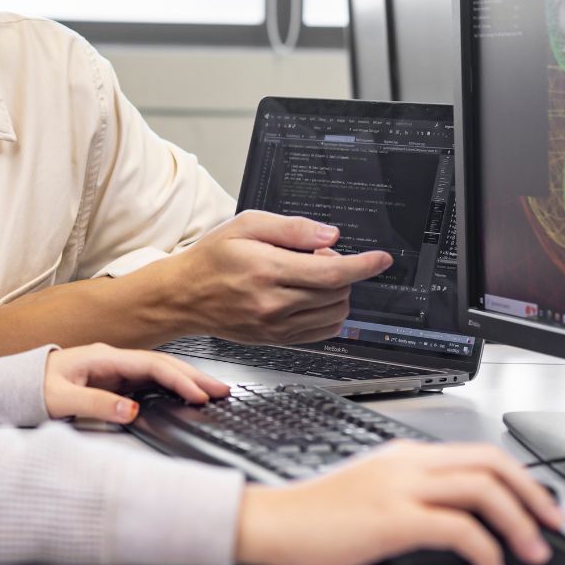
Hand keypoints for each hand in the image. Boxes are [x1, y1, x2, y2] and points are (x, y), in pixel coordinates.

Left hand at [43, 344, 228, 423]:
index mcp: (103, 357)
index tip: (199, 395)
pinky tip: (184, 396)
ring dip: (186, 381)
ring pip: (159, 372)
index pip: (151, 365)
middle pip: (162, 364)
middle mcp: (112, 359)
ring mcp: (114, 370)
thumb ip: (95, 404)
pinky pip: (149, 383)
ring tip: (213, 392)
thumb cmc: (32, 388)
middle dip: (194, 376)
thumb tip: (131, 411)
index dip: (179, 379)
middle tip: (224, 390)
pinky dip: (171, 388)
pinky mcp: (112, 383)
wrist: (14, 384)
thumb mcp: (59, 399)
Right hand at [164, 210, 393, 343]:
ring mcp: (275, 326)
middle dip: (341, 271)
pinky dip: (329, 313)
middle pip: (337, 292)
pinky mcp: (276, 340)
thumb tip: (329, 236)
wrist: (183, 295)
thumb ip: (291, 229)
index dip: (362, 265)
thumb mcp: (246, 225)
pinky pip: (322, 332)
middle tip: (317, 255)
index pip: (331, 272)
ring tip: (309, 276)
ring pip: (334, 313)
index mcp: (267, 270)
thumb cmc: (212, 258)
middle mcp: (273, 303)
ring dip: (337, 292)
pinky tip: (311, 297)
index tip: (381, 259)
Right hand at [235, 442, 564, 564]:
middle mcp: (406, 463)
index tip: (540, 505)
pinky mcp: (391, 519)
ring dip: (519, 522)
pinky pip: (458, 528)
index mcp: (404, 455)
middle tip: (553, 525)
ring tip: (532, 553)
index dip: (519, 477)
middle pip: (490, 462)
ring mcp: (399, 488)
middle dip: (532, 494)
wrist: (270, 524)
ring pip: (482, 489)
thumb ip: (411, 495)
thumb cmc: (315, 518)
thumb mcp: (370, 494)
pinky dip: (486, 551)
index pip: (478, 452)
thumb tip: (462, 524)